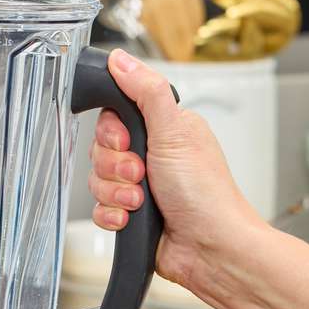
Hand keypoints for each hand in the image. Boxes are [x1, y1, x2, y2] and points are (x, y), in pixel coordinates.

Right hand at [87, 49, 266, 291]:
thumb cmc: (206, 194)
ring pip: (98, 180)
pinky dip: (112, 215)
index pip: (114, 116)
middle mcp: (152, 156)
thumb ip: (146, 91)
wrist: (211, 249)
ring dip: (116, 193)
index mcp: (165, 130)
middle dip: (115, 166)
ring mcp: (140, 187)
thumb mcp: (175, 131)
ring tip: (141, 201)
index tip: (127, 141)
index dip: (112, 132)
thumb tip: (121, 60)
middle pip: (101, 149)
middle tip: (140, 174)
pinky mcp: (131, 215)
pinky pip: (100, 209)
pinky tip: (131, 220)